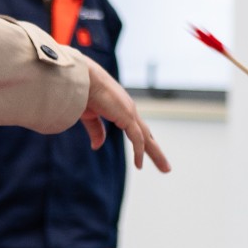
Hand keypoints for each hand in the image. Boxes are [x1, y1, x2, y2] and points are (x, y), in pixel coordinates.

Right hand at [79, 58, 170, 172]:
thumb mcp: (90, 116)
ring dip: (156, 154)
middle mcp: (129, 110)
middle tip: (165, 166)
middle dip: (156, 151)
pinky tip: (139, 165)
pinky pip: (137, 139)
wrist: (82, 78)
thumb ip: (96, 131)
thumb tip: (97, 147)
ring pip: (147, 138)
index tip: (146, 152)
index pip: (137, 129)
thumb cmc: (83, 92)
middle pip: (146, 134)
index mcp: (121, 108)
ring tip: (165, 169)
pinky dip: (139, 152)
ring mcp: (130, 112)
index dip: (143, 142)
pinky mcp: (127, 116)